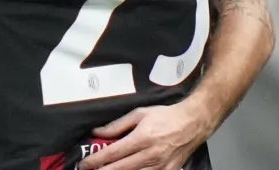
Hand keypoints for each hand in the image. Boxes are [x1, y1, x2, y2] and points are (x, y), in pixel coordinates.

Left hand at [78, 102, 214, 169]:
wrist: (193, 123)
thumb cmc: (166, 116)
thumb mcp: (139, 114)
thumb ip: (117, 125)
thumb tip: (98, 132)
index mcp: (142, 138)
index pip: (113, 153)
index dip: (96, 160)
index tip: (84, 164)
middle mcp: (151, 155)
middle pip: (120, 169)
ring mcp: (161, 166)